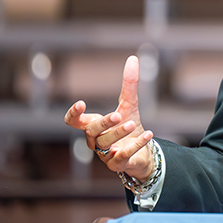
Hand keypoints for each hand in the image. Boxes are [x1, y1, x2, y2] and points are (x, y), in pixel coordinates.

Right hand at [64, 55, 154, 180]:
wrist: (143, 151)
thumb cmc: (130, 126)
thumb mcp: (130, 104)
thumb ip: (129, 84)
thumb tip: (133, 59)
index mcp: (92, 125)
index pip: (74, 122)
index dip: (73, 114)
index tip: (81, 103)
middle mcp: (95, 140)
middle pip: (92, 131)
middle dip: (104, 123)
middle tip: (117, 115)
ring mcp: (105, 154)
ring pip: (106, 143)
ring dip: (119, 133)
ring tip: (132, 124)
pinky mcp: (118, 164)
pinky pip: (123, 156)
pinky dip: (136, 145)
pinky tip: (149, 135)